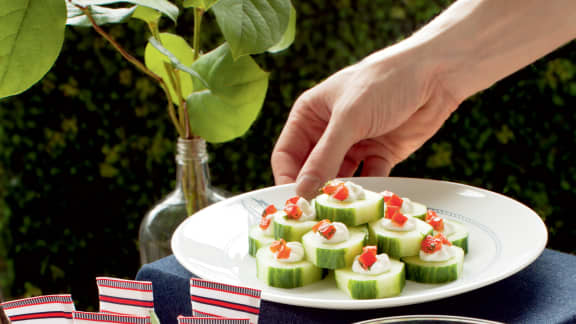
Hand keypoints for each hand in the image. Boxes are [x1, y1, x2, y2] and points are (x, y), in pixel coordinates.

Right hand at [271, 44, 460, 198]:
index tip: (293, 203)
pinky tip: (369, 199)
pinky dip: (369, 190)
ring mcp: (355, 143)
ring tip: (343, 210)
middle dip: (314, 190)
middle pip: (312, 169)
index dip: (287, 178)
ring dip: (341, 193)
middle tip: (317, 214)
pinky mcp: (380, 153)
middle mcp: (328, 130)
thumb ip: (324, 157)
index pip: (287, 154)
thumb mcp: (349, 119)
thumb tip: (301, 191)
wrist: (436, 74)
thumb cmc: (384, 83)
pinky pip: (369, 178)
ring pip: (340, 177)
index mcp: (310, 115)